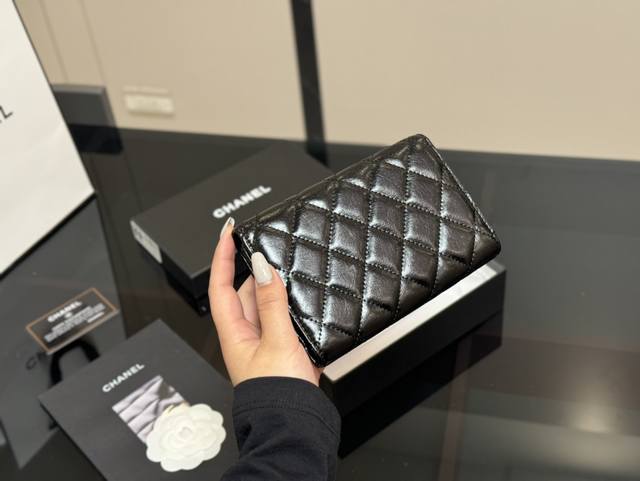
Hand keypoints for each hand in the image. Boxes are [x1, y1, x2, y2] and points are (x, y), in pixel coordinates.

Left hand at [209, 218, 321, 385]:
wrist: (295, 424)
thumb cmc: (276, 393)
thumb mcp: (275, 341)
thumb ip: (271, 303)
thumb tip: (263, 266)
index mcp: (234, 332)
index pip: (220, 285)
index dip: (221, 256)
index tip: (228, 231)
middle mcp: (247, 334)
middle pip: (247, 290)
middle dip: (257, 267)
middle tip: (272, 246)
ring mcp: (267, 341)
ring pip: (270, 303)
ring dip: (279, 286)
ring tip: (293, 267)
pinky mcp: (286, 349)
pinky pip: (288, 318)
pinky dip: (296, 306)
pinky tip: (308, 300)